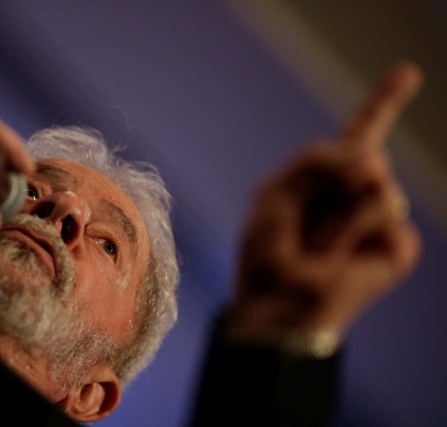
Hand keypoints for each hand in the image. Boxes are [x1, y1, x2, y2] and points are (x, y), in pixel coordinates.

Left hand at [227, 61, 422, 342]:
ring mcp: (379, 218)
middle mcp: (357, 194)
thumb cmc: (269, 250)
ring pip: (376, 183)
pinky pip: (383, 216)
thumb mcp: (277, 193)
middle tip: (303, 218)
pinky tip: (337, 259)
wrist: (277, 301)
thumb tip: (377, 157)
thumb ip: (318, 161)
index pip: (360, 134)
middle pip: (364, 153)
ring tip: (317, 244)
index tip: (407, 72)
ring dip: (336, 215)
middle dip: (330, 177)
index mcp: (326, 179)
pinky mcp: (397, 246)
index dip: (383, 103)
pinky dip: (352, 234)